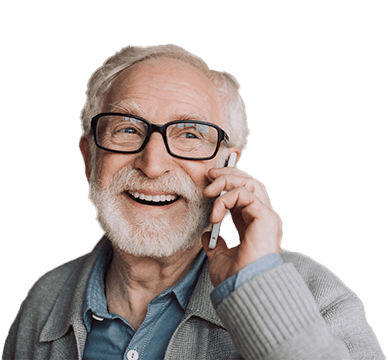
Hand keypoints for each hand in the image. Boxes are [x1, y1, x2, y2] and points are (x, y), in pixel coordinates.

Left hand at [201, 167, 282, 287]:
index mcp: (252, 224)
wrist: (243, 289)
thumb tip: (206, 235)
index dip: (227, 185)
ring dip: (226, 182)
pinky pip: (245, 194)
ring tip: (209, 191)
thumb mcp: (219, 256)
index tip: (209, 183)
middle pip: (249, 183)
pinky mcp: (265, 216)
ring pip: (250, 183)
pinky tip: (215, 214)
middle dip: (228, 175)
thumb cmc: (235, 277)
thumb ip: (216, 244)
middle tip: (210, 175)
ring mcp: (266, 216)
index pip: (243, 194)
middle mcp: (262, 217)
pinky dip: (226, 199)